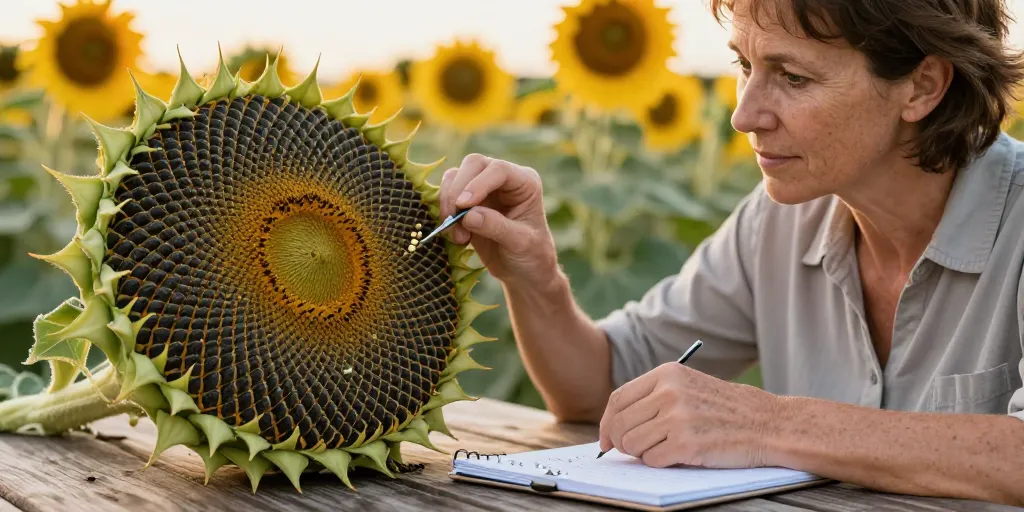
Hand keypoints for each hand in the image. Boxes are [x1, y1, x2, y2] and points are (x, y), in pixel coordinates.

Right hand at [439, 153, 558, 287]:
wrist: (523, 271)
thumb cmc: (530, 255)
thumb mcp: (519, 244)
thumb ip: (496, 227)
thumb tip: (468, 215)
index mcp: (525, 182)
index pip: (499, 170)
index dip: (478, 184)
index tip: (463, 206)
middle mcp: (504, 179)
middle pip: (473, 164)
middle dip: (458, 190)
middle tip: (453, 220)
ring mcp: (484, 187)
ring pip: (456, 176)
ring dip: (449, 203)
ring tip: (459, 237)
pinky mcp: (467, 200)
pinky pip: (447, 193)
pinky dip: (445, 211)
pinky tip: (456, 236)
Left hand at [598, 362, 778, 468]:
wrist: (769, 424)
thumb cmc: (728, 409)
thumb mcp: (689, 387)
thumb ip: (655, 397)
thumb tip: (616, 424)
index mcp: (667, 374)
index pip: (618, 398)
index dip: (607, 422)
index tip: (606, 439)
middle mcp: (669, 392)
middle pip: (620, 423)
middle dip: (621, 443)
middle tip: (631, 451)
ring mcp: (677, 417)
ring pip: (632, 444)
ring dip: (642, 454)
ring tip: (664, 449)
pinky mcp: (687, 443)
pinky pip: (652, 460)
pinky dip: (660, 463)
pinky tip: (679, 456)